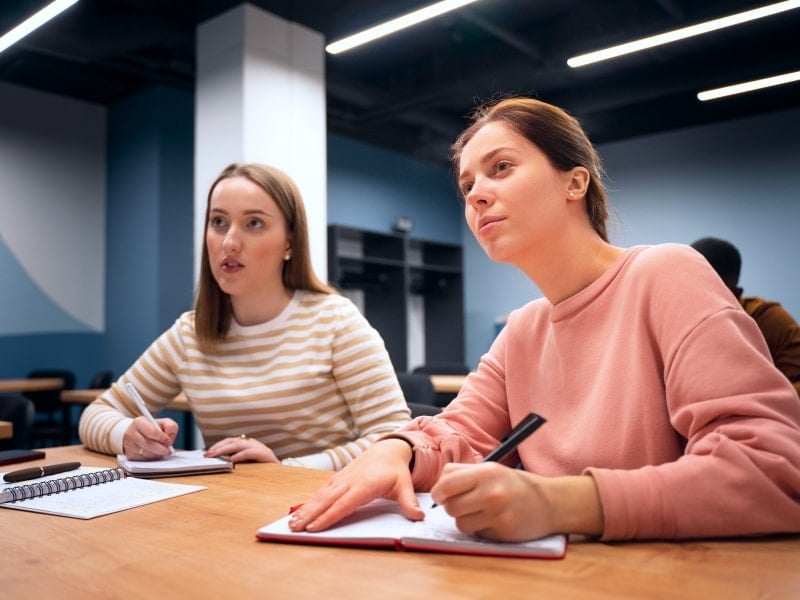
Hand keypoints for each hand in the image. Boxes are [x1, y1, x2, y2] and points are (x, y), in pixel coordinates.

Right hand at [123, 417, 177, 459]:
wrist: (137, 434)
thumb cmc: (152, 428)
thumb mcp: (163, 423)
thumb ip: (170, 427)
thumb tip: (170, 438)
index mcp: (139, 422)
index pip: (152, 432)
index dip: (162, 438)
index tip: (169, 441)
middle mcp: (131, 433)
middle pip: (148, 444)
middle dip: (161, 449)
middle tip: (168, 451)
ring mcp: (129, 445)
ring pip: (146, 453)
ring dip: (157, 454)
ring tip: (162, 452)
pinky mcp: (129, 455)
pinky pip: (142, 460)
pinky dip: (151, 458)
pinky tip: (154, 454)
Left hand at [204, 434, 278, 462]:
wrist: (282, 473)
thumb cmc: (263, 469)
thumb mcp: (247, 463)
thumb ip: (236, 460)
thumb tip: (219, 461)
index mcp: (248, 444)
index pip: (230, 441)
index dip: (218, 446)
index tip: (207, 453)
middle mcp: (252, 443)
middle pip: (232, 441)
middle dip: (218, 447)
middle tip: (208, 454)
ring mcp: (259, 447)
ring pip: (238, 444)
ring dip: (225, 449)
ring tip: (215, 455)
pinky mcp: (264, 454)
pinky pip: (250, 452)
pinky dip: (240, 455)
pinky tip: (232, 459)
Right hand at [288, 438, 423, 531]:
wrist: (387, 450)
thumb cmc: (394, 470)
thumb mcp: (404, 484)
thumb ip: (408, 501)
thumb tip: (418, 516)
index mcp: (364, 484)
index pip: (344, 503)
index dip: (328, 516)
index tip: (314, 527)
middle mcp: (349, 481)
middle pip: (327, 500)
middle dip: (310, 515)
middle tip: (295, 528)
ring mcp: (341, 479)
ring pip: (320, 495)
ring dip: (305, 509)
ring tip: (292, 523)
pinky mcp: (338, 478)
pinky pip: (321, 491)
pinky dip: (309, 501)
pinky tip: (300, 511)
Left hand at [431, 463, 603, 540]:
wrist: (550, 503)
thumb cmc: (515, 484)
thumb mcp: (492, 469)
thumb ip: (463, 473)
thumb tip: (438, 487)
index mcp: (486, 473)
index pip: (446, 484)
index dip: (438, 492)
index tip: (440, 495)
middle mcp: (491, 493)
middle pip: (450, 507)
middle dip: (452, 506)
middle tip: (463, 503)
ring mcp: (498, 515)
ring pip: (460, 523)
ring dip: (465, 519)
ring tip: (479, 512)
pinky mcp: (502, 533)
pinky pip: (477, 533)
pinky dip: (480, 528)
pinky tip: (493, 520)